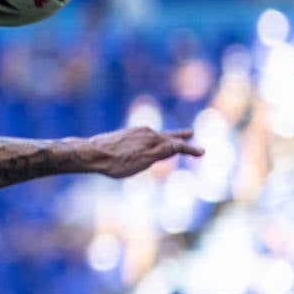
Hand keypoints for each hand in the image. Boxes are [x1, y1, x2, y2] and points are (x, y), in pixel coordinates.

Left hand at [86, 127, 203, 177]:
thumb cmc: (117, 162)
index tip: (203, 152)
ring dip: (165, 137)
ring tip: (171, 137)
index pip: (176, 145)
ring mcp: (132, 132)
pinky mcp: (122, 135)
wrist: (90, 154)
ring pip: (154, 135)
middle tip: (190, 133)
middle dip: (179, 136)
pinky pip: (143, 137)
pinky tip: (146, 142)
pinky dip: (151, 139)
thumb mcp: (143, 160)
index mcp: (152, 138)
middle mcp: (144, 132)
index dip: (189, 149)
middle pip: (166, 135)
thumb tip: (179, 144)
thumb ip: (162, 152)